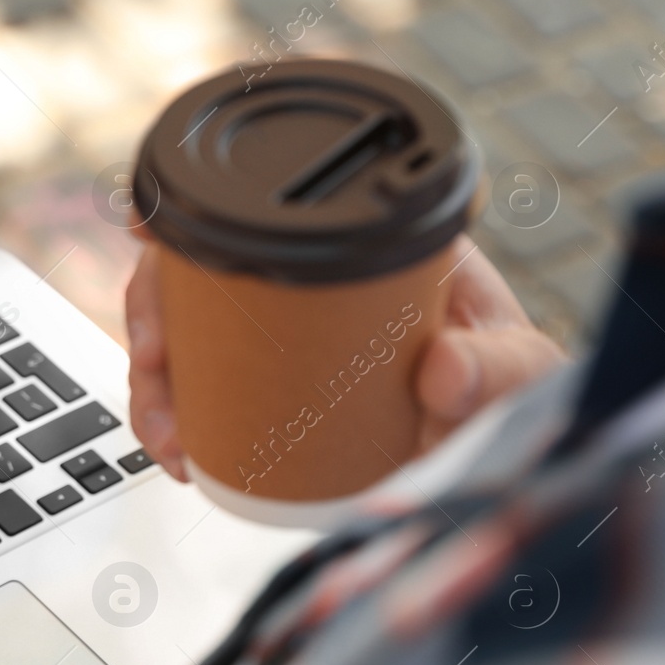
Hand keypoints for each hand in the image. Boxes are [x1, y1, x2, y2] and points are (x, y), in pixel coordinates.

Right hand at [125, 235, 567, 478]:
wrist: (512, 449)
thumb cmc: (515, 388)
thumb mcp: (518, 369)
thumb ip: (497, 366)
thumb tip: (442, 370)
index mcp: (360, 247)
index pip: (258, 211)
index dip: (185, 214)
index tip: (146, 234)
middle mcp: (306, 285)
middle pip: (192, 277)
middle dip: (151, 320)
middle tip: (156, 370)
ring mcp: (277, 340)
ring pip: (183, 339)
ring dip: (154, 384)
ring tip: (169, 440)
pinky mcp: (265, 394)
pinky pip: (200, 392)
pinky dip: (173, 420)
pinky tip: (178, 454)